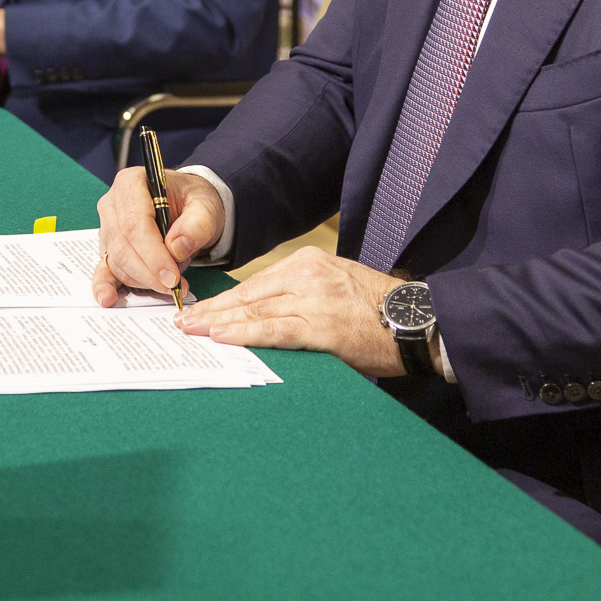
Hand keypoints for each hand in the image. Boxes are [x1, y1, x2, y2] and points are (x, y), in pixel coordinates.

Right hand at [93, 167, 223, 305]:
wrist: (189, 206)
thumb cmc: (193, 202)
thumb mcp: (205, 207)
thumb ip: (196, 225)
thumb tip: (176, 248)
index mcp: (131, 184)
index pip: (134, 224)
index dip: (152, 254)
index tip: (171, 276)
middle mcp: (113, 205)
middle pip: (122, 246)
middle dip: (148, 272)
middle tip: (173, 287)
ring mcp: (108, 228)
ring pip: (117, 262)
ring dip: (143, 280)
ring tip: (172, 286)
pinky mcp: (109, 249)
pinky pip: (105, 269)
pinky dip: (106, 286)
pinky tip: (107, 298)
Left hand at [173, 248, 411, 376]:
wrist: (417, 321)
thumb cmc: (376, 311)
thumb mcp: (334, 287)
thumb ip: (299, 295)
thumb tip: (260, 316)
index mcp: (309, 263)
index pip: (255, 283)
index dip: (224, 299)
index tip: (200, 309)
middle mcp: (307, 275)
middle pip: (248, 295)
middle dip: (212, 310)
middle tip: (183, 321)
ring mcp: (314, 299)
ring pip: (255, 311)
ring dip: (218, 323)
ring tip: (193, 331)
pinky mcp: (322, 326)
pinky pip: (275, 330)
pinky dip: (246, 334)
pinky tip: (223, 337)